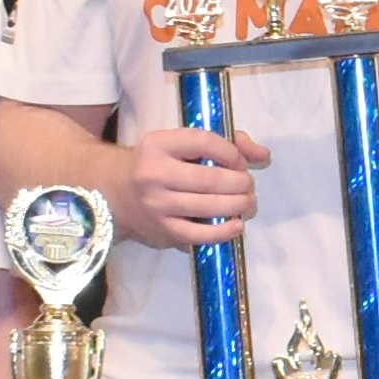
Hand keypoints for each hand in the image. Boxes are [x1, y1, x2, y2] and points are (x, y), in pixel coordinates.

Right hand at [117, 124, 267, 251]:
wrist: (114, 193)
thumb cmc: (158, 165)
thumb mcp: (180, 145)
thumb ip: (226, 143)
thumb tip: (263, 155)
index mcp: (159, 144)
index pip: (204, 142)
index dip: (232, 152)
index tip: (241, 162)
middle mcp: (154, 174)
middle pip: (211, 179)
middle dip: (241, 183)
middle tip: (248, 186)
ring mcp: (156, 205)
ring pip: (209, 207)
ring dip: (238, 206)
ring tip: (248, 203)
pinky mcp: (162, 230)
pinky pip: (199, 235)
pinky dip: (224, 232)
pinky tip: (236, 225)